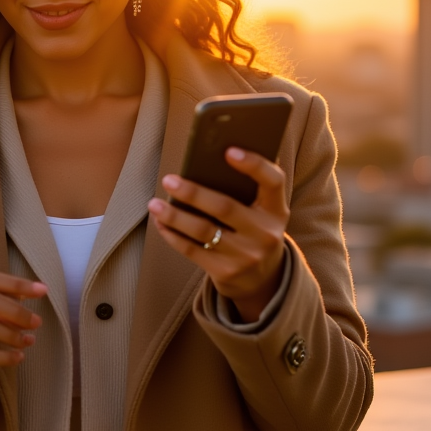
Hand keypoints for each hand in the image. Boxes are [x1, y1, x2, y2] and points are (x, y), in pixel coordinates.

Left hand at [147, 147, 288, 322]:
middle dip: (193, 193)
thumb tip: (210, 158)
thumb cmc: (254, 231)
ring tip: (155, 204)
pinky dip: (173, 235)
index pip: (273, 181)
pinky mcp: (226, 272)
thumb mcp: (263, 212)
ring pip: (203, 231)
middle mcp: (265, 233)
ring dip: (175, 216)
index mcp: (276, 210)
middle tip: (169, 180)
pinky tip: (160, 223)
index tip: (228, 150)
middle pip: (225, 207)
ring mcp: (246, 255)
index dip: (254, 165)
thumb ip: (247, 190)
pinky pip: (193, 250)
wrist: (262, 280)